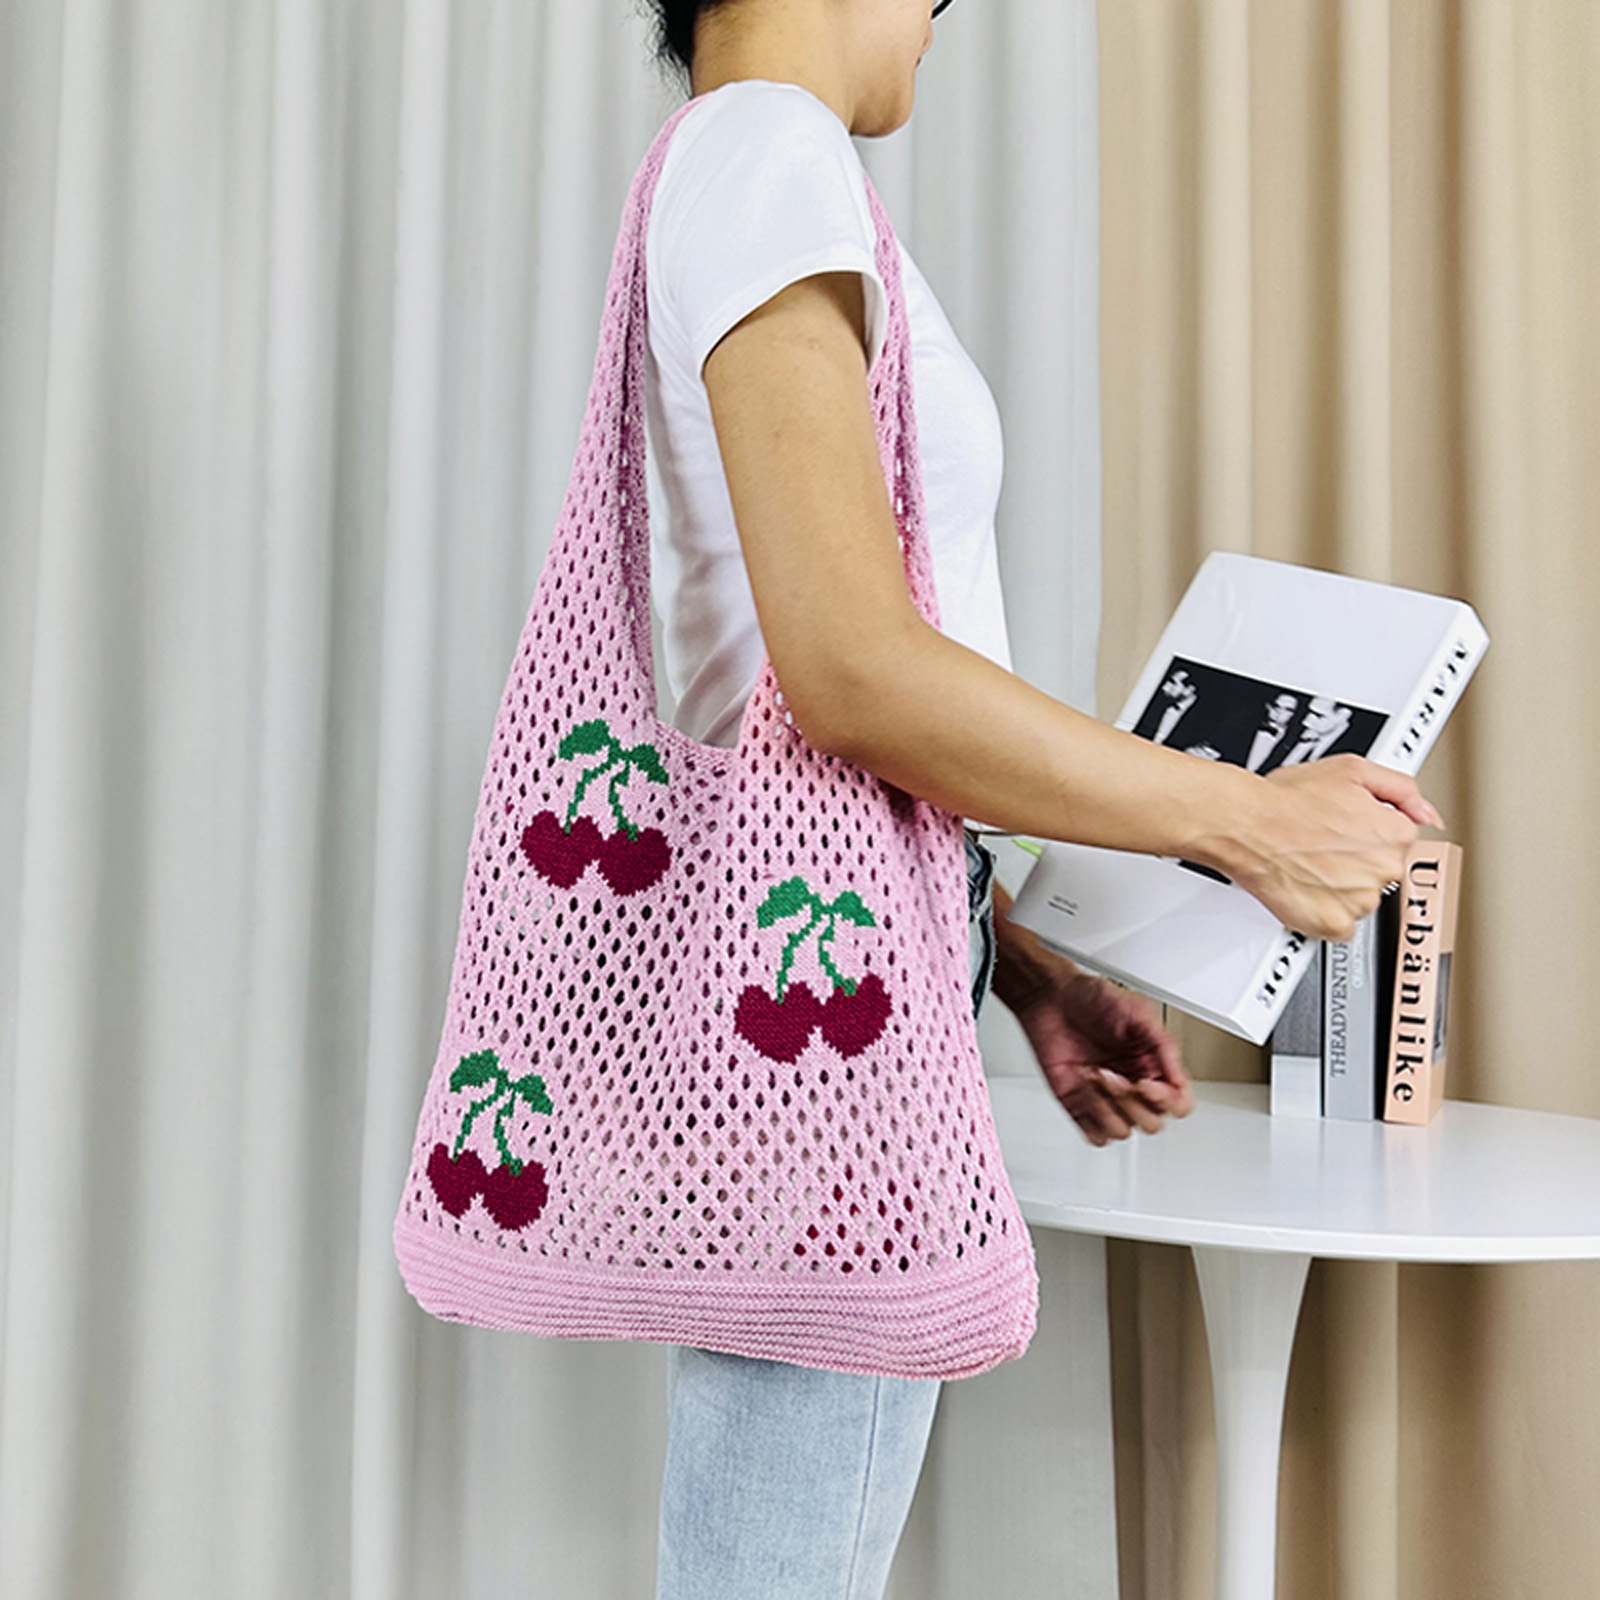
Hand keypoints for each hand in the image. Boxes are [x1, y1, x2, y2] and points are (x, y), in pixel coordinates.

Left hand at [1011, 964, 1193, 1147]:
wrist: (1051, 999)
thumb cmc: (1092, 999)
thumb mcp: (1138, 1011)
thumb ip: (1164, 1045)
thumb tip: (1180, 1079)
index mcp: (1155, 1067)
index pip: (1179, 1104)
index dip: (1166, 1101)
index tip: (1142, 1082)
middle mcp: (1134, 1086)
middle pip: (1152, 1124)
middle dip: (1129, 1100)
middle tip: (1109, 1072)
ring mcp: (1108, 1100)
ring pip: (1123, 1132)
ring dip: (1105, 1106)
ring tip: (1092, 1074)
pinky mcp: (1081, 1108)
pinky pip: (1095, 1135)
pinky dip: (1089, 1117)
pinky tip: (1081, 1088)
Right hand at [1224, 755, 1440, 941]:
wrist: (1244, 826)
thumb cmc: (1285, 800)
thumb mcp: (1351, 769)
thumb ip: (1401, 789)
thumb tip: (1428, 814)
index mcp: (1395, 834)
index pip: (1399, 840)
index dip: (1370, 832)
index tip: (1349, 830)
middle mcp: (1384, 870)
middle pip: (1382, 871)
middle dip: (1358, 860)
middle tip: (1324, 844)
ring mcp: (1360, 901)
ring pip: (1363, 898)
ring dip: (1343, 887)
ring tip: (1310, 863)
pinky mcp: (1333, 924)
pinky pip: (1342, 925)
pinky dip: (1326, 912)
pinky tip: (1307, 887)